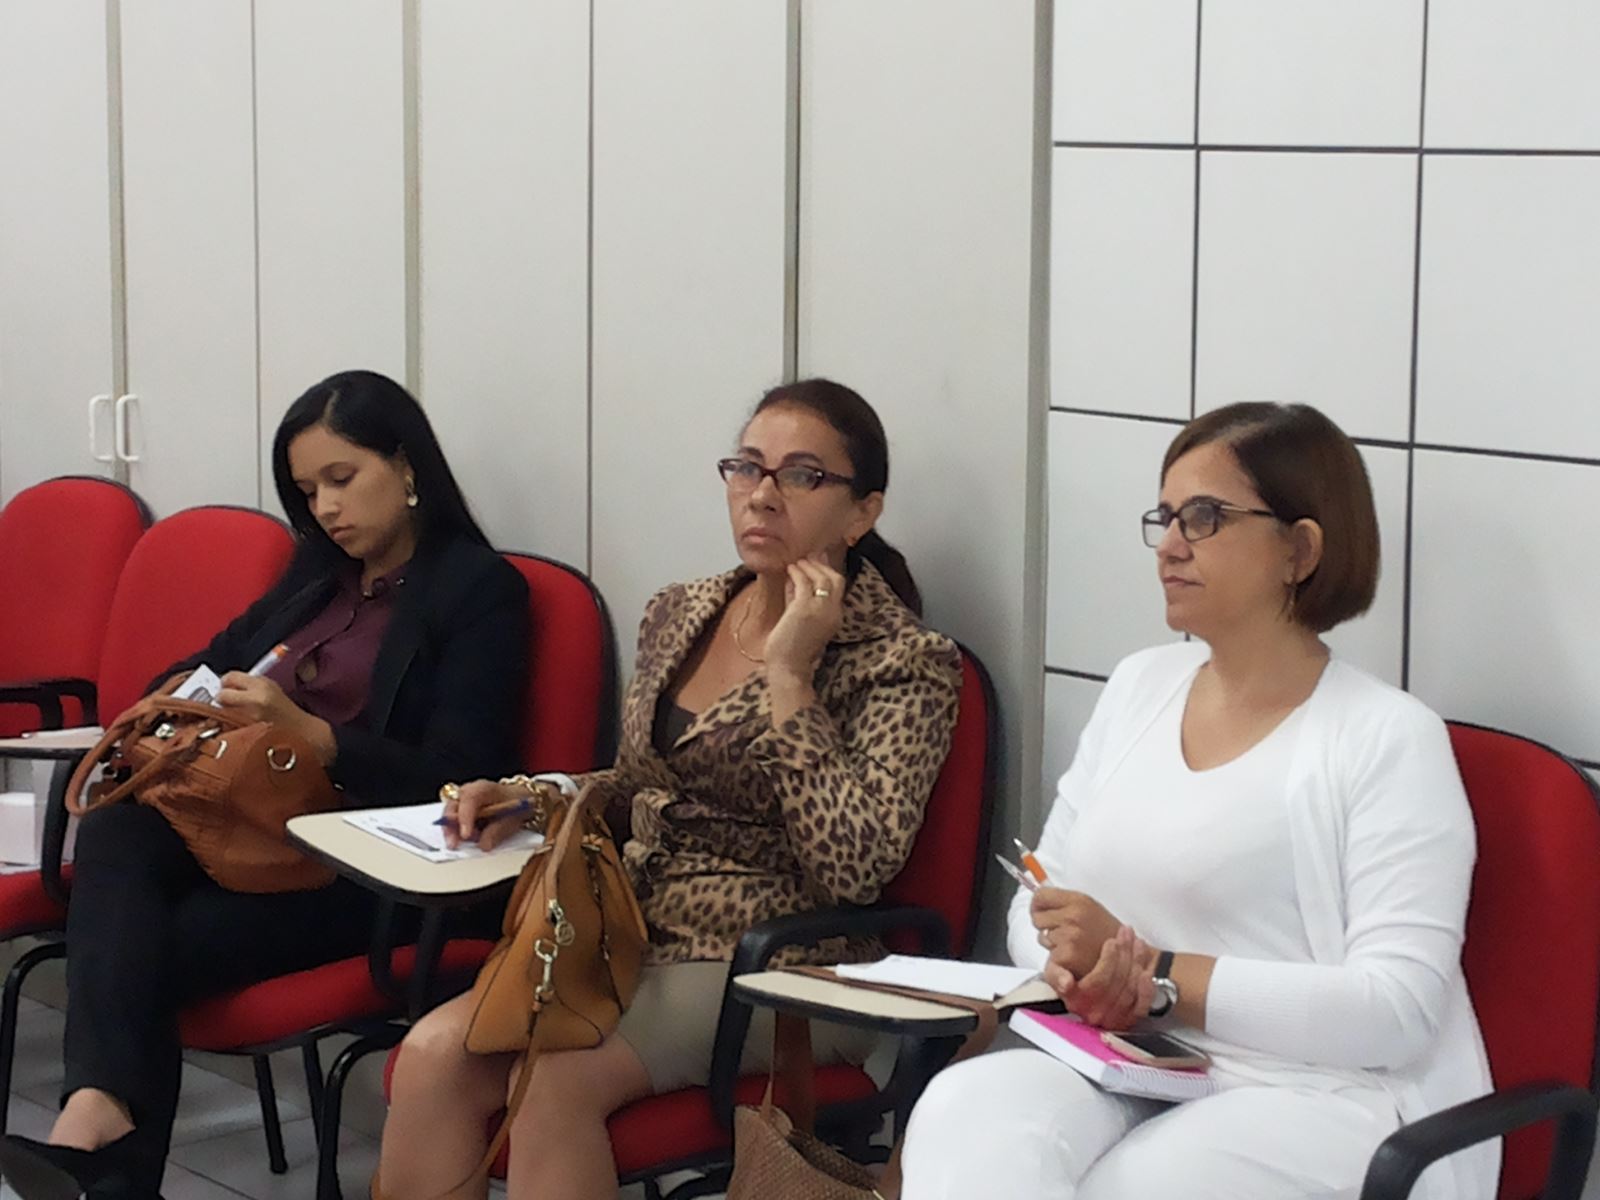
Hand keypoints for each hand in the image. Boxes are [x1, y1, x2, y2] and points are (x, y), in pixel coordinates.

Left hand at [217, 672, 308, 728]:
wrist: (299, 731)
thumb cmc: (285, 711)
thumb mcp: (272, 687)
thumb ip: (249, 682)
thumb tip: (227, 683)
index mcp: (262, 685)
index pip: (230, 677)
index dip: (226, 681)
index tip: (227, 685)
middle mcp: (255, 701)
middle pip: (222, 695)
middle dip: (222, 697)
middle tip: (227, 700)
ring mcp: (249, 718)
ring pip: (222, 711)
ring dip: (225, 711)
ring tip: (237, 713)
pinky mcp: (246, 733)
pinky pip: (228, 725)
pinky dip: (229, 723)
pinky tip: (240, 723)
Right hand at [441, 779, 527, 849]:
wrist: (518, 799)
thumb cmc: (514, 804)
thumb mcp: (512, 818)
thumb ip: (497, 832)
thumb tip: (483, 845)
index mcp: (483, 789)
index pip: (469, 799)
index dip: (465, 818)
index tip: (465, 835)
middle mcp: (467, 792)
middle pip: (451, 808)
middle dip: (450, 828)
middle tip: (454, 844)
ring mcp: (462, 801)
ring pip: (449, 816)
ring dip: (453, 833)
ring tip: (466, 843)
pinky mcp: (460, 812)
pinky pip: (453, 823)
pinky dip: (457, 834)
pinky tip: (465, 841)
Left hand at [762, 557, 844, 684]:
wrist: (789, 669)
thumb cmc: (791, 649)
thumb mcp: (799, 620)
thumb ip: (798, 600)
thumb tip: (793, 580)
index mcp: (835, 617)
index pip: (837, 588)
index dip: (826, 572)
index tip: (815, 563)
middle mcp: (833, 612)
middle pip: (836, 579)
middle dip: (822, 565)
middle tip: (808, 558)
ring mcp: (821, 610)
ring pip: (822, 578)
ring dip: (809, 566)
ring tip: (797, 562)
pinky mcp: (805, 609)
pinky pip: (805, 583)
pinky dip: (797, 573)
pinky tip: (790, 569)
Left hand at [1031, 887, 1122, 977]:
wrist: (1126, 958)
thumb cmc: (1105, 932)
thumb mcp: (1088, 907)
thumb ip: (1063, 901)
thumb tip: (1036, 894)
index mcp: (1078, 900)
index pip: (1040, 895)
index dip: (1038, 904)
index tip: (1043, 911)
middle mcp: (1073, 916)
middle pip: (1036, 916)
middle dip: (1045, 925)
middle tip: (1065, 932)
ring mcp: (1070, 936)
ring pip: (1041, 936)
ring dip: (1052, 942)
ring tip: (1074, 945)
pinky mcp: (1067, 956)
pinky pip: (1048, 954)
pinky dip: (1057, 959)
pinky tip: (1073, 958)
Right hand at [1046, 926, 1155, 1029]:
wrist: (1087, 996)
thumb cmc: (1071, 979)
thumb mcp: (1055, 975)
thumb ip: (1056, 975)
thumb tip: (1066, 983)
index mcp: (1076, 1001)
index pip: (1097, 982)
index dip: (1107, 961)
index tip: (1111, 941)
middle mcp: (1095, 1013)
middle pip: (1116, 982)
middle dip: (1124, 953)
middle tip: (1125, 933)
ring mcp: (1113, 1018)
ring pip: (1130, 989)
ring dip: (1136, 962)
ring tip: (1136, 941)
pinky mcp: (1129, 1021)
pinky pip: (1142, 1005)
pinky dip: (1146, 987)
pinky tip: (1146, 970)